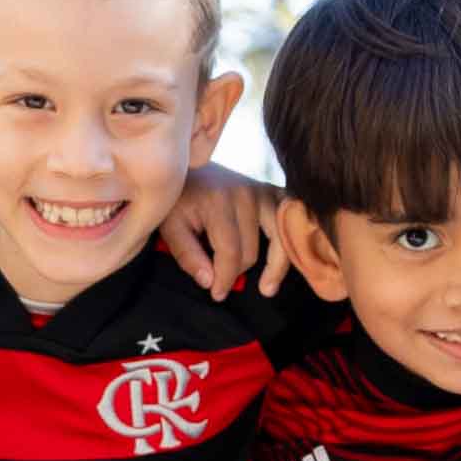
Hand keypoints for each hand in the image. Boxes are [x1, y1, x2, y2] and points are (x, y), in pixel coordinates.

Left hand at [160, 163, 287, 293]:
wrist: (187, 166)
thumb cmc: (178, 199)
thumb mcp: (170, 227)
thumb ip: (187, 255)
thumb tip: (210, 282)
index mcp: (218, 202)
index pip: (230, 253)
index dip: (225, 279)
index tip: (217, 294)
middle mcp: (245, 193)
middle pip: (251, 252)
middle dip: (236, 271)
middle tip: (221, 279)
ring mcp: (262, 190)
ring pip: (278, 239)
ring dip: (274, 266)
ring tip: (266, 288)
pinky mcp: (271, 190)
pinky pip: (289, 221)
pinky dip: (290, 240)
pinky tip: (286, 258)